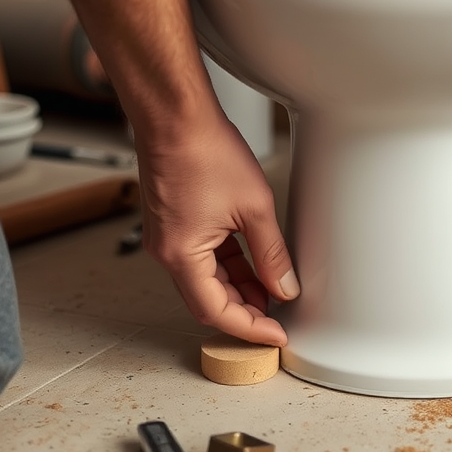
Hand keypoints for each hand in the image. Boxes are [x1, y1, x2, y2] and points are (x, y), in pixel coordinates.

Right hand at [135, 112, 298, 345]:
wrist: (174, 115)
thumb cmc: (205, 151)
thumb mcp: (254, 208)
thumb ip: (271, 254)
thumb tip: (284, 287)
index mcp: (181, 255)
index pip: (217, 311)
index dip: (250, 328)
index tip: (277, 336)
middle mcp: (167, 252)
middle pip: (208, 300)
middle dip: (244, 312)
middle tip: (278, 318)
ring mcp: (167, 237)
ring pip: (205, 279)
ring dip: (237, 289)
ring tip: (272, 291)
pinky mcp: (173, 223)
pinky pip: (200, 257)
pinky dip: (227, 266)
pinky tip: (252, 266)